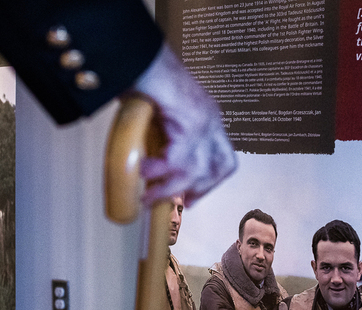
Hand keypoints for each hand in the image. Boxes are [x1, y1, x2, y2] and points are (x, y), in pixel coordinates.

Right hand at [130, 43, 235, 205]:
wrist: (138, 55)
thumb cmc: (142, 77)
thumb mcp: (158, 112)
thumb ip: (159, 136)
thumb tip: (144, 162)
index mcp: (207, 115)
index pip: (223, 157)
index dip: (211, 182)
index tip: (193, 196)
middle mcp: (211, 118)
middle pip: (218, 167)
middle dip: (198, 190)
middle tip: (175, 203)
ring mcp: (203, 120)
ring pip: (195, 169)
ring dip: (169, 188)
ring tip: (148, 196)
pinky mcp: (190, 121)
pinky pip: (177, 159)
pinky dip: (158, 171)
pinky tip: (142, 173)